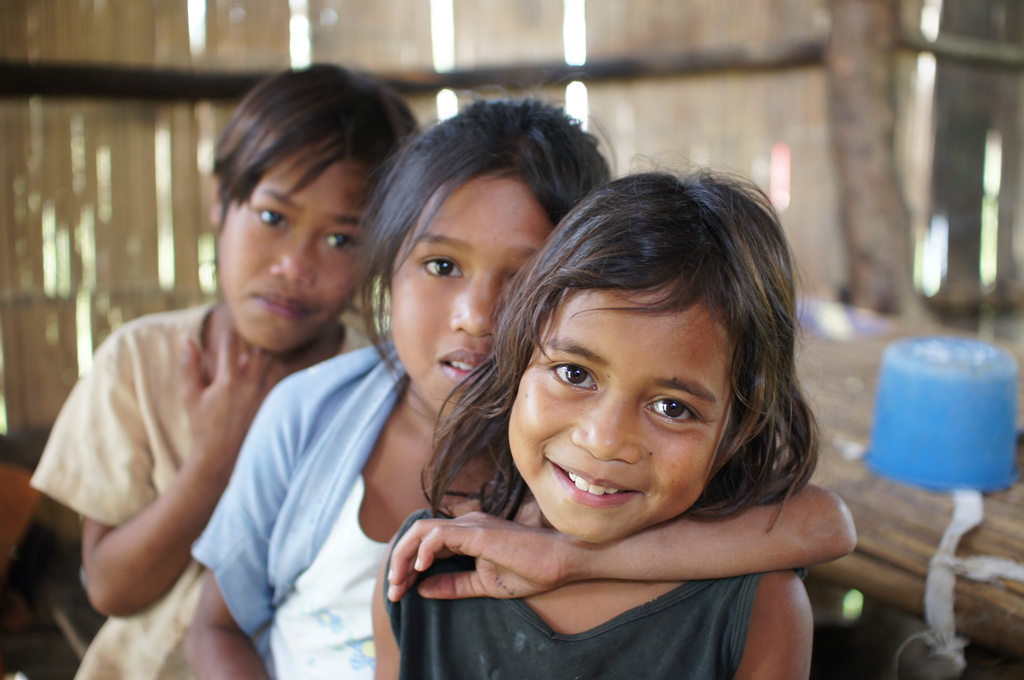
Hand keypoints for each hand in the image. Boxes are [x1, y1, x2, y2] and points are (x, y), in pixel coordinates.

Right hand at [180, 329, 287, 480]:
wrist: (221, 458)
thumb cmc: (204, 426)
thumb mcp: (191, 396)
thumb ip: (189, 367)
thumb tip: (187, 340)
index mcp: (227, 381)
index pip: (230, 345)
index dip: (229, 336)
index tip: (228, 334)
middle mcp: (250, 386)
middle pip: (260, 353)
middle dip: (253, 350)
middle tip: (246, 355)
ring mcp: (265, 397)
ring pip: (275, 365)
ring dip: (267, 364)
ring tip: (258, 370)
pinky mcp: (275, 407)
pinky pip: (284, 383)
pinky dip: (278, 378)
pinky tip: (270, 383)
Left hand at [386, 512, 572, 601]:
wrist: (561, 561)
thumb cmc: (530, 570)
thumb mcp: (484, 584)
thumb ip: (454, 585)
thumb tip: (422, 590)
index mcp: (466, 535)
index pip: (424, 543)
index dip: (405, 566)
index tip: (399, 592)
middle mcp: (465, 524)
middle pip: (416, 534)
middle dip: (398, 562)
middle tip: (393, 591)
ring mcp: (471, 525)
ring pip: (422, 530)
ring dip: (404, 556)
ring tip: (399, 582)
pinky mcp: (478, 532)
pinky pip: (440, 535)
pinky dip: (424, 550)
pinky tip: (421, 570)